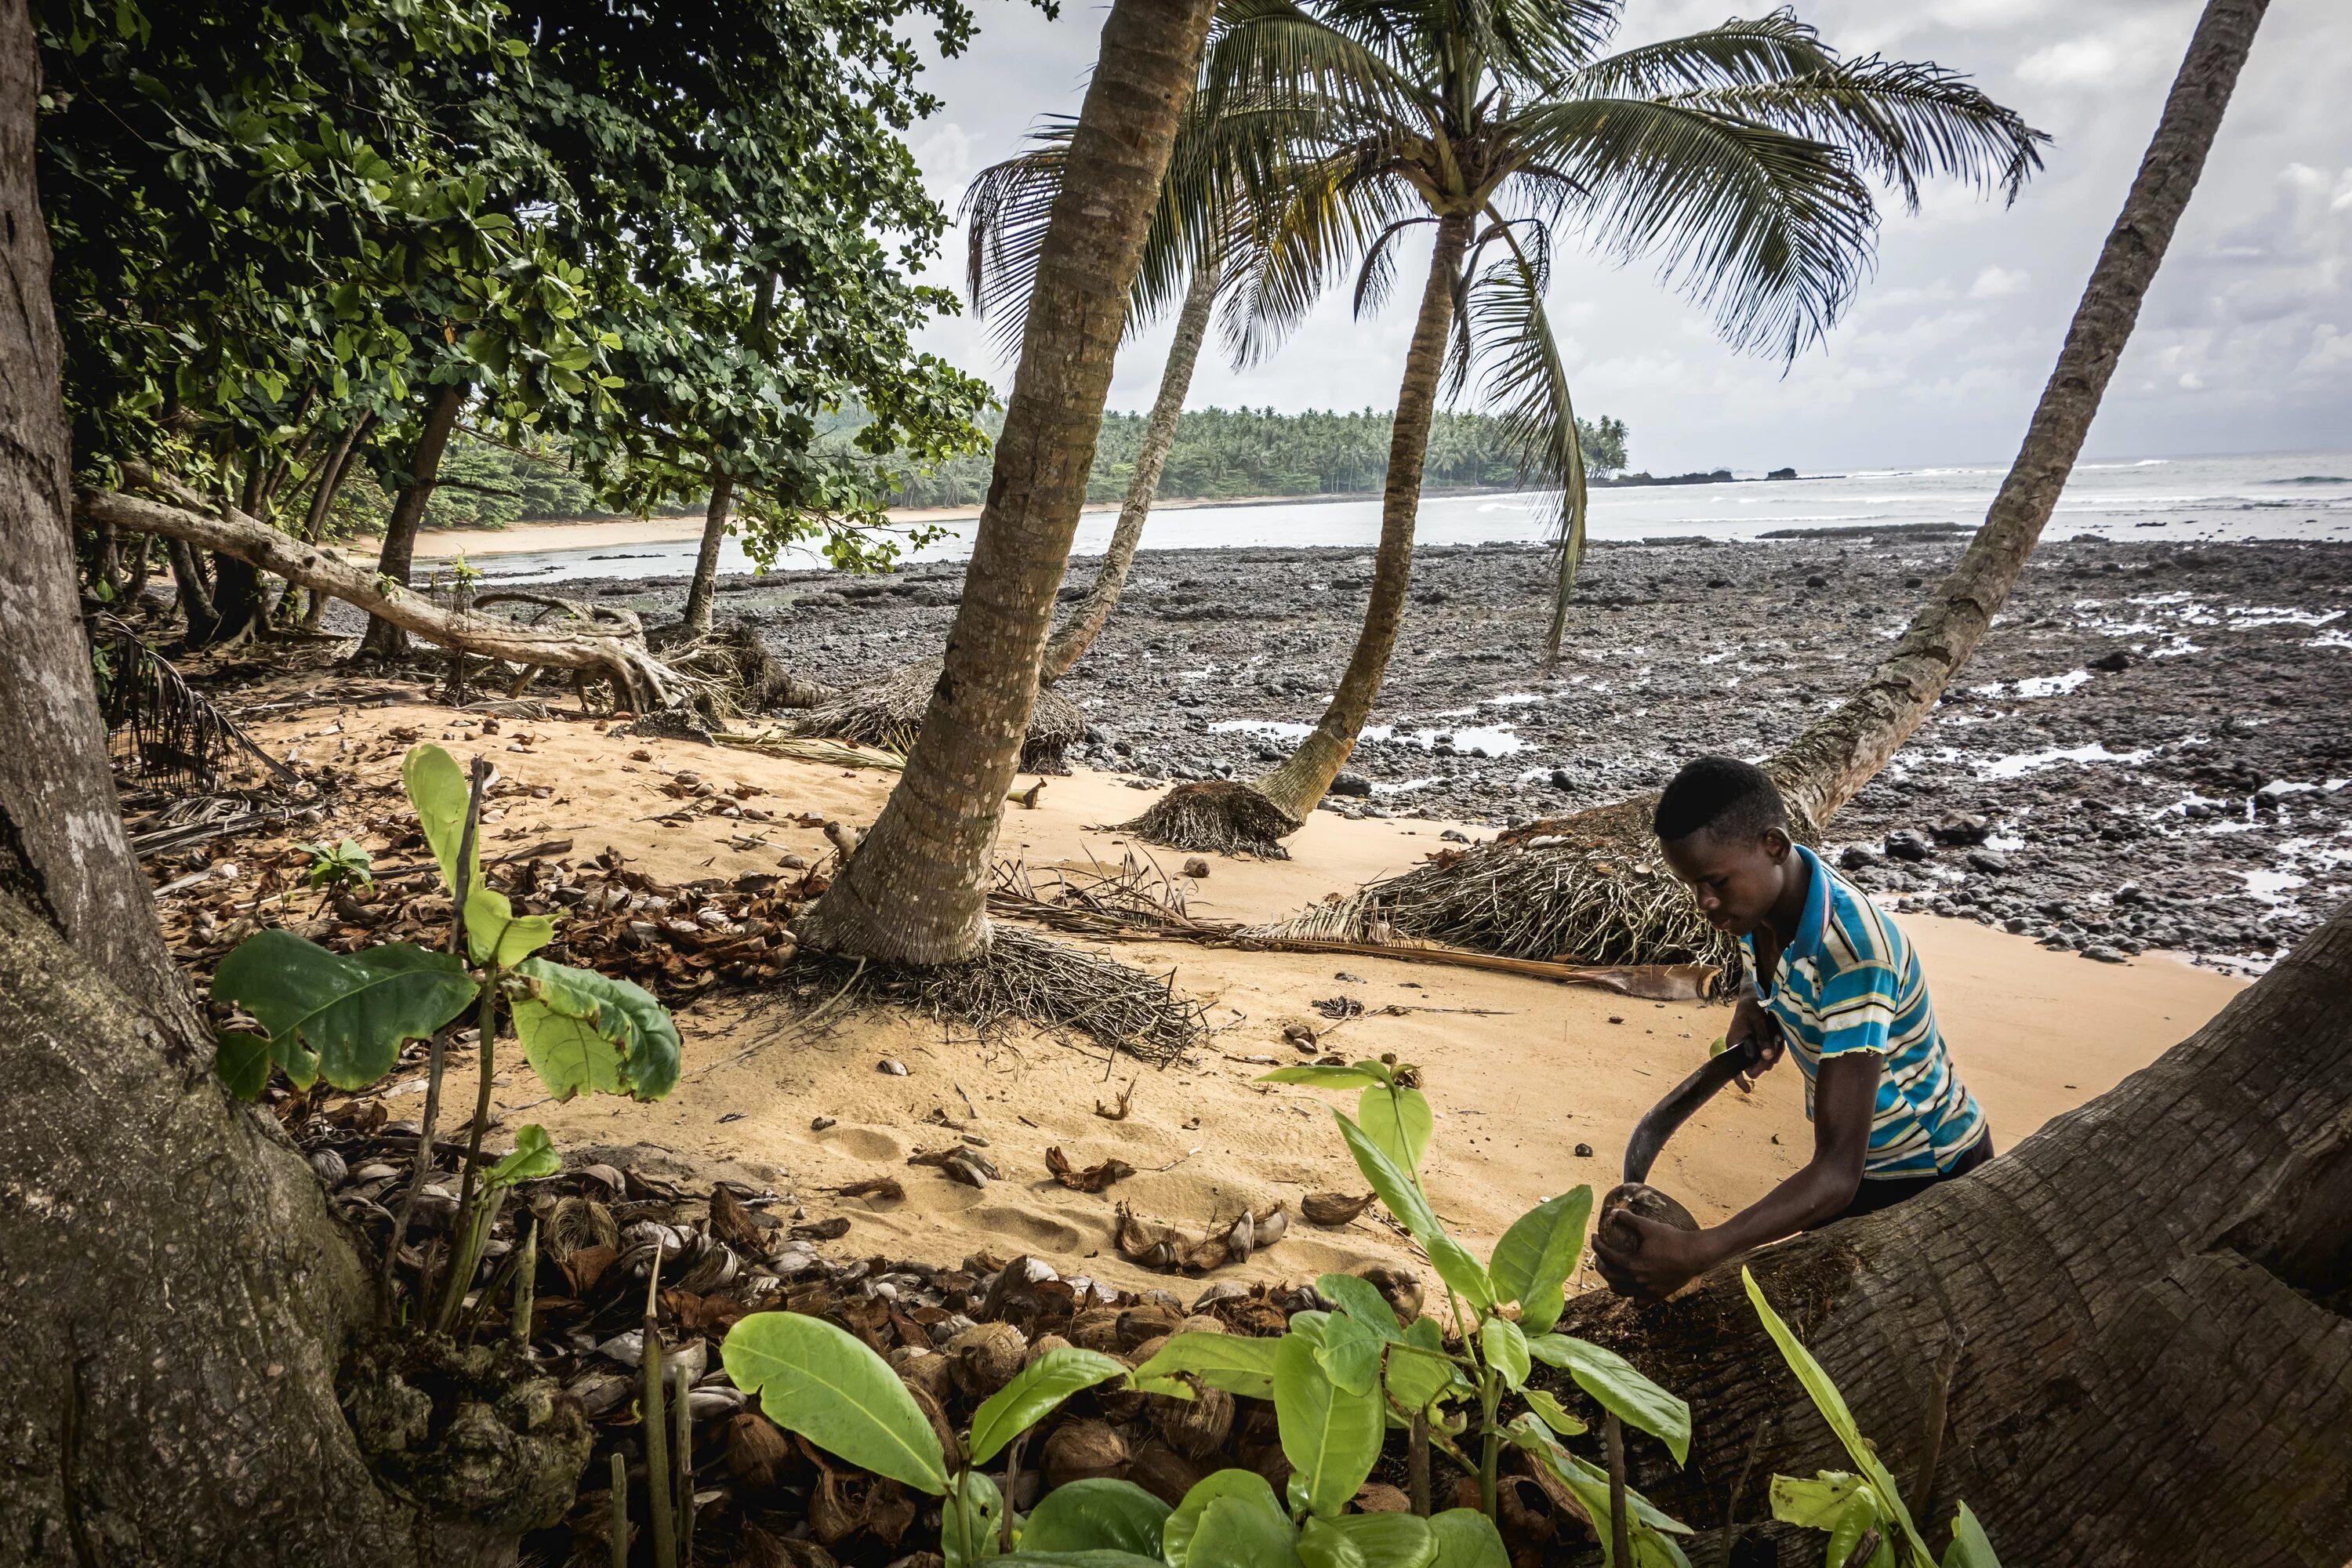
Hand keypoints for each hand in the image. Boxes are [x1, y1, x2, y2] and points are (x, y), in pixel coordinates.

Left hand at [1593, 1214, 1717, 1303]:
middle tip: (1599, 1254)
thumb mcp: (1648, 1226)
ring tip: (1611, 1270)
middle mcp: (1636, 1282)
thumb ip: (1628, 1219)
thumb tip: (1613, 1213)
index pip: (1605, 1256)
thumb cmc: (1672, 1240)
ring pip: (1620, 1291)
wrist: (1695, 1255)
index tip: (1594, 1236)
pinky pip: (1638, 1302)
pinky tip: (1631, 1288)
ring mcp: (1646, 1291)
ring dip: (1612, 1280)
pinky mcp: (1657, 1296)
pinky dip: (1631, 1296)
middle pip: (1609, 1276)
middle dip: (1600, 1263)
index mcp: (1631, 1265)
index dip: (1596, 1245)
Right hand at [1726, 999, 1783, 1091]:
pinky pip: (1769, 1054)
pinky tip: (1779, 1038)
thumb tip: (1767, 1058)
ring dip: (1774, 1053)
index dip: (1740, 1081)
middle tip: (1776, 1045)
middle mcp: (1740, 1049)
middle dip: (1767, 1061)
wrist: (1754, 996)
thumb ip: (1762, 1039)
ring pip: (1765, 1061)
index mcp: (1734, 1044)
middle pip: (1755, 1068)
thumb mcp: (1758, 1021)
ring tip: (1778, 1037)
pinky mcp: (1759, 1045)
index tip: (1748, 1090)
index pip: (1735, 1069)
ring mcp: (1751, 1048)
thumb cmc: (1753, 1006)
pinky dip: (1776, 1049)